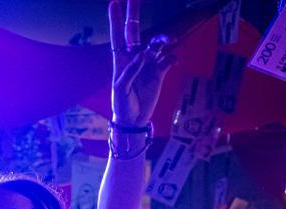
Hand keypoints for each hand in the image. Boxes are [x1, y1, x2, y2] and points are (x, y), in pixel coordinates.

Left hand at [108, 0, 174, 126]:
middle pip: (134, 30)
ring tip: (167, 41)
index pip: (118, 36)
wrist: (133, 120)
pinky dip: (172, 58)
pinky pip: (168, 59)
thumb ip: (130, 72)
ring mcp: (148, 63)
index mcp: (121, 61)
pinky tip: (172, 61)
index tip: (114, 2)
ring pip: (156, 43)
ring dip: (162, 39)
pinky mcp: (160, 72)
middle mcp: (135, 58)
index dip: (115, 20)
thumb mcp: (121, 91)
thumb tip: (143, 54)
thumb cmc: (122, 105)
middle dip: (134, 13)